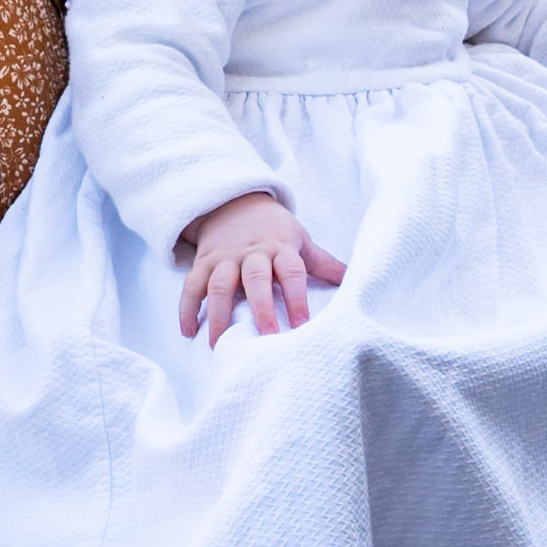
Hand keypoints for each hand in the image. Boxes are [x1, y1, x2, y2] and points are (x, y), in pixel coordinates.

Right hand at [179, 192, 346, 347]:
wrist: (235, 202)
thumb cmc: (274, 230)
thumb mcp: (301, 240)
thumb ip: (324, 264)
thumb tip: (359, 280)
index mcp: (280, 247)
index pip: (291, 271)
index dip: (297, 297)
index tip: (302, 325)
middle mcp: (252, 252)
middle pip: (255, 277)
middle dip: (260, 307)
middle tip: (265, 337)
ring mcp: (225, 257)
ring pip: (219, 283)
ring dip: (218, 313)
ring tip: (219, 343)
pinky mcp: (204, 261)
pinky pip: (192, 284)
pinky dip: (187, 307)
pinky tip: (189, 331)